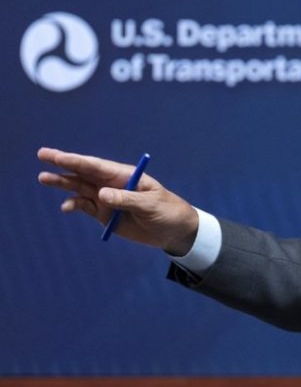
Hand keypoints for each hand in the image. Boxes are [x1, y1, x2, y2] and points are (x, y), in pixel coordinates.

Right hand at [37, 147, 199, 254]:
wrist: (173, 231)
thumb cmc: (167, 211)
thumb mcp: (150, 204)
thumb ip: (126, 199)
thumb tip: (101, 194)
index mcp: (126, 175)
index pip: (98, 166)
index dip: (77, 160)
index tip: (59, 156)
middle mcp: (112, 184)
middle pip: (84, 172)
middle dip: (63, 163)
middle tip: (42, 154)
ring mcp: (107, 199)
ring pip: (80, 187)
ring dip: (63, 183)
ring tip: (44, 178)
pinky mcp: (104, 214)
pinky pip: (85, 207)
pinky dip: (74, 205)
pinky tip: (66, 206)